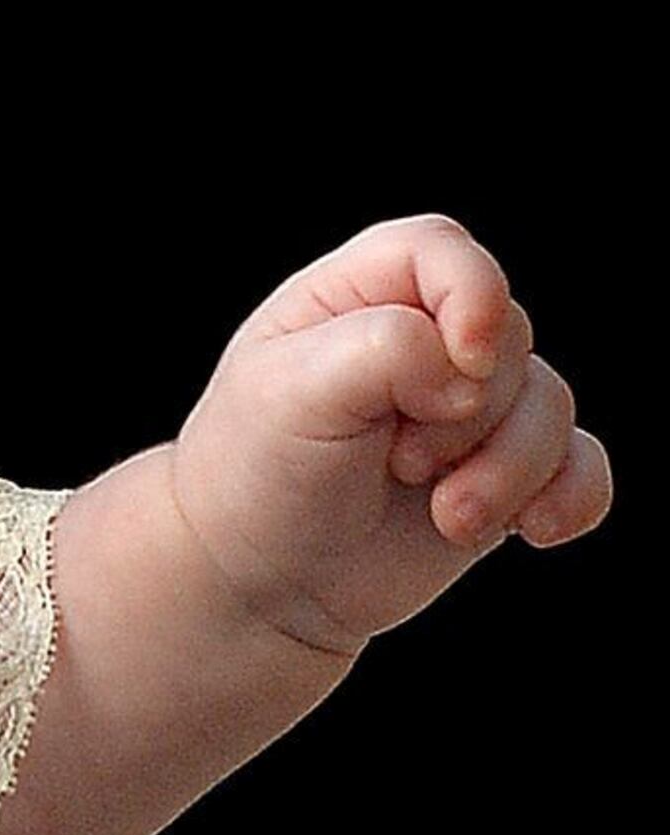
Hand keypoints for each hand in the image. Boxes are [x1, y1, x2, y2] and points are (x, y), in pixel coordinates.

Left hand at [176, 213, 611, 654]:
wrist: (254, 583)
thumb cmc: (254, 473)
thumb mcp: (290, 394)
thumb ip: (384, 347)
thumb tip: (470, 367)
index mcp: (359, 295)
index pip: (442, 251)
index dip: (472, 295)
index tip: (464, 360)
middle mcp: (424, 337)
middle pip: (511, 337)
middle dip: (469, 414)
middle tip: (398, 463)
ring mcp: (470, 407)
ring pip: (551, 408)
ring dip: (508, 472)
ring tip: (445, 517)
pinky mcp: (503, 471)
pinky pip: (580, 466)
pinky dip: (569, 497)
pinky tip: (533, 531)